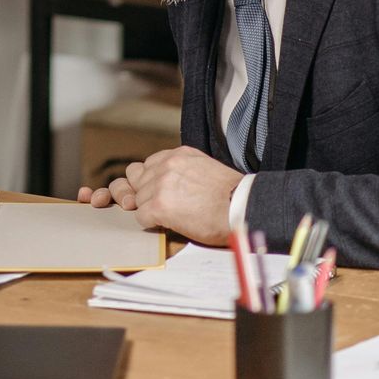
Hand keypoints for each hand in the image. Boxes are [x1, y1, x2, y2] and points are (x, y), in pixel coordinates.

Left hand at [81, 147, 239, 246]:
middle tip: (163, 206)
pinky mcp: (159, 205)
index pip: (147, 165)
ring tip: (173, 215)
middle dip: (146, 193)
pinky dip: (151, 223)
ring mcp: (161, 184)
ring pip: (137, 199)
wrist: (242, 209)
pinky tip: (170, 223)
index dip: (151, 182)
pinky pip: (140, 216)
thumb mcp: (205, 169)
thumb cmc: (230, 196)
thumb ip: (182, 169)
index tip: (161, 192)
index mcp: (178, 154)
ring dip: (150, 209)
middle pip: (136, 180)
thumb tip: (170, 182)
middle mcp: (167, 164)